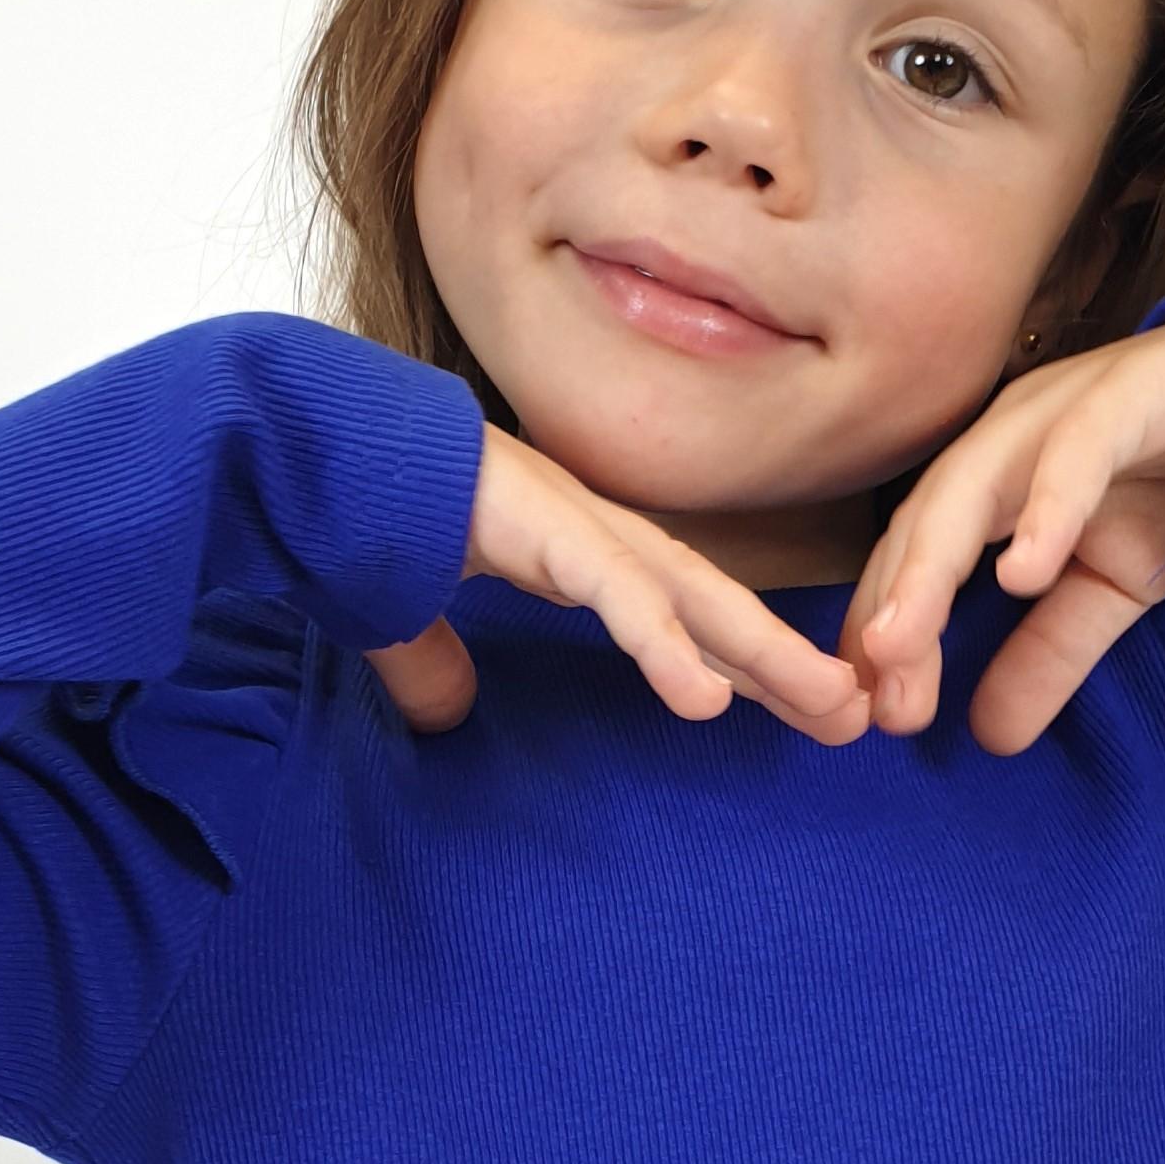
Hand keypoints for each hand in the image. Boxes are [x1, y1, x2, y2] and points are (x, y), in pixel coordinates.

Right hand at [363, 425, 874, 743]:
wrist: (301, 446)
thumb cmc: (351, 516)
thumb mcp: (404, 617)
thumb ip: (436, 662)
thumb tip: (447, 712)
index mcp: (567, 545)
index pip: (680, 606)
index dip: (746, 655)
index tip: (804, 707)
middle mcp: (588, 527)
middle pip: (712, 601)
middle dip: (787, 660)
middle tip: (862, 716)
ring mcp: (569, 520)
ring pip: (692, 596)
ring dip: (764, 654)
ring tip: (830, 710)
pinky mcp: (536, 525)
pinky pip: (614, 591)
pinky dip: (662, 643)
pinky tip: (707, 696)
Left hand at [844, 312, 1164, 753]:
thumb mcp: (1106, 591)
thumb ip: (1048, 654)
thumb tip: (990, 738)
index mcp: (987, 480)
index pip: (912, 558)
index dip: (886, 631)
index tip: (870, 712)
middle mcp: (1005, 436)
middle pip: (923, 521)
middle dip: (890, 607)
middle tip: (872, 689)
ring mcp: (1061, 407)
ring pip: (974, 482)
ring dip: (931, 564)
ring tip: (901, 639)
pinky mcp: (1131, 393)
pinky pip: (1080, 450)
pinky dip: (1047, 510)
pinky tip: (1023, 572)